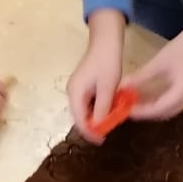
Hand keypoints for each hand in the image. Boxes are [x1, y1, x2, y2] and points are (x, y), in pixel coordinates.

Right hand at [68, 10, 124, 140]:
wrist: (106, 41)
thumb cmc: (107, 62)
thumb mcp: (108, 87)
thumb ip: (102, 108)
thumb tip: (98, 127)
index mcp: (75, 93)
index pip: (79, 120)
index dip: (89, 132)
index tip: (102, 140)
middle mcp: (72, 92)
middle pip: (79, 116)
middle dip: (92, 126)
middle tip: (108, 132)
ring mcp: (76, 89)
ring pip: (84, 110)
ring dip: (95, 117)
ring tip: (110, 121)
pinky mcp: (82, 86)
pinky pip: (87, 103)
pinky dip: (97, 108)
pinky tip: (108, 109)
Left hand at [128, 10, 182, 119]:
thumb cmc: (182, 48)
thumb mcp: (158, 63)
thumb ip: (141, 77)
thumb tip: (122, 87)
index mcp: (181, 94)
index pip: (157, 109)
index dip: (140, 111)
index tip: (125, 109)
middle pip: (163, 113)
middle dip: (144, 112)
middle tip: (127, 108)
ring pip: (167, 110)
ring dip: (151, 108)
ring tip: (134, 103)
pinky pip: (172, 103)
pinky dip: (158, 102)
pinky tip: (146, 96)